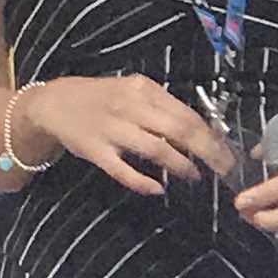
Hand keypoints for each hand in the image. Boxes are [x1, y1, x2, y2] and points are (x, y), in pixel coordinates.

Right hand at [22, 75, 235, 196]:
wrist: (52, 104)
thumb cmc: (99, 98)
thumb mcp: (131, 91)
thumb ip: (160, 108)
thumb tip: (198, 132)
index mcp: (142, 89)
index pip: (186, 113)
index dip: (210, 135)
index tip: (225, 151)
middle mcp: (129, 106)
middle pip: (178, 129)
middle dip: (207, 152)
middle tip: (223, 168)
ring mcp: (111, 129)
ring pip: (156, 148)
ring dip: (180, 165)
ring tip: (193, 176)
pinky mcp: (94, 151)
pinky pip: (122, 170)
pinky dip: (142, 182)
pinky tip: (157, 189)